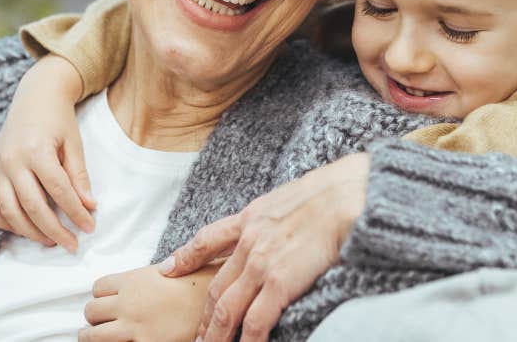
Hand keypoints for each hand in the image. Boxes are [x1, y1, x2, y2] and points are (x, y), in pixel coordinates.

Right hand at [0, 54, 97, 251]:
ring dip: (29, 232)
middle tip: (72, 245)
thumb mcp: (74, 143)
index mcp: (36, 150)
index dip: (75, 213)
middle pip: (32, 206)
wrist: (34, 96)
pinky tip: (22, 228)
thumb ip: (79, 176)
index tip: (89, 227)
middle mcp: (12, 160)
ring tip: (50, 240)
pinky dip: (3, 221)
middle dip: (54, 230)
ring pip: (8, 211)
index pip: (59, 191)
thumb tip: (89, 206)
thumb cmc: (58, 119)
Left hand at [79, 263, 219, 341]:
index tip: (105, 302)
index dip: (100, 296)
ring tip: (93, 339)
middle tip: (98, 323)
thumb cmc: (198, 284)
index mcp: (133, 281)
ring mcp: (133, 326)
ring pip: (93, 335)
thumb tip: (133, 285)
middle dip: (94, 318)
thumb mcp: (168, 270)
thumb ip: (145, 279)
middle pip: (92, 311)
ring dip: (92, 337)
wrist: (216, 300)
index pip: (98, 288)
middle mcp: (128, 303)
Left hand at [160, 152, 370, 341]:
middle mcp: (250, 241)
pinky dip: (247, 341)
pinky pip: (256, 322)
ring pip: (227, 309)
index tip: (168, 269)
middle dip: (202, 315)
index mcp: (251, 217)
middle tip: (193, 334)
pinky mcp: (280, 283)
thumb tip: (284, 217)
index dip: (185, 257)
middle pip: (215, 286)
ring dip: (215, 335)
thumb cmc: (334, 190)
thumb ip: (278, 212)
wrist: (349, 196)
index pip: (207, 239)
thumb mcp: (292, 193)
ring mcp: (262, 264)